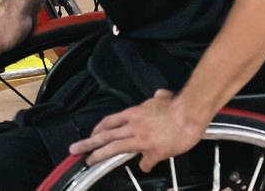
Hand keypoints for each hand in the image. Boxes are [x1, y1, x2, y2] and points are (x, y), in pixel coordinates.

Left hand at [70, 89, 206, 170]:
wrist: (190, 111)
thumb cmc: (179, 104)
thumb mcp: (164, 96)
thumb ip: (158, 97)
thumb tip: (158, 95)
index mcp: (135, 112)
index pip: (111, 121)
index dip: (99, 129)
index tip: (93, 134)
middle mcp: (133, 124)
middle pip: (105, 134)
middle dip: (88, 142)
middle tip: (75, 149)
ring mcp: (140, 138)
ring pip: (114, 147)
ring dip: (98, 155)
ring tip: (88, 161)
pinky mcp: (152, 150)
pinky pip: (144, 162)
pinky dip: (144, 166)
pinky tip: (144, 168)